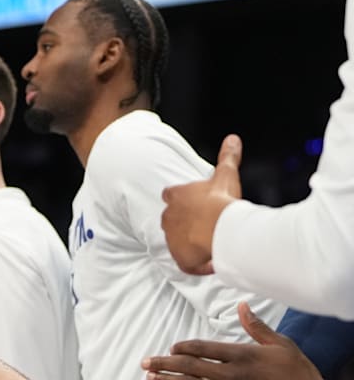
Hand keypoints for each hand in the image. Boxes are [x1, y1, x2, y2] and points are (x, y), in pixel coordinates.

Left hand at [141, 302, 321, 379]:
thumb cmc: (296, 369)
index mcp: (243, 355)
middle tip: (145, 362)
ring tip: (151, 378)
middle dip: (166, 364)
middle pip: (193, 368)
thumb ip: (256, 327)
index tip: (172, 348)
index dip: (185, 347)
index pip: (205, 349)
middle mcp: (234, 374)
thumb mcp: (280, 344)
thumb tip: (241, 305)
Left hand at [160, 133, 242, 274]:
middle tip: (207, 226)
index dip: (183, 201)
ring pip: (179, 242)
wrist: (223, 230)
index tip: (198, 205)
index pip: (171, 196)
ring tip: (213, 244)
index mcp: (175, 196)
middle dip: (187, 223)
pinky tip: (213, 261)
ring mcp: (172, 239)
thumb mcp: (225, 176)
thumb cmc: (222, 201)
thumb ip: (227, 157)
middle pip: (173, 220)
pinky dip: (198, 264)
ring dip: (192, 244)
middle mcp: (168, 217)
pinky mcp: (180, 259)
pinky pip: (187, 263)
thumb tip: (233, 138)